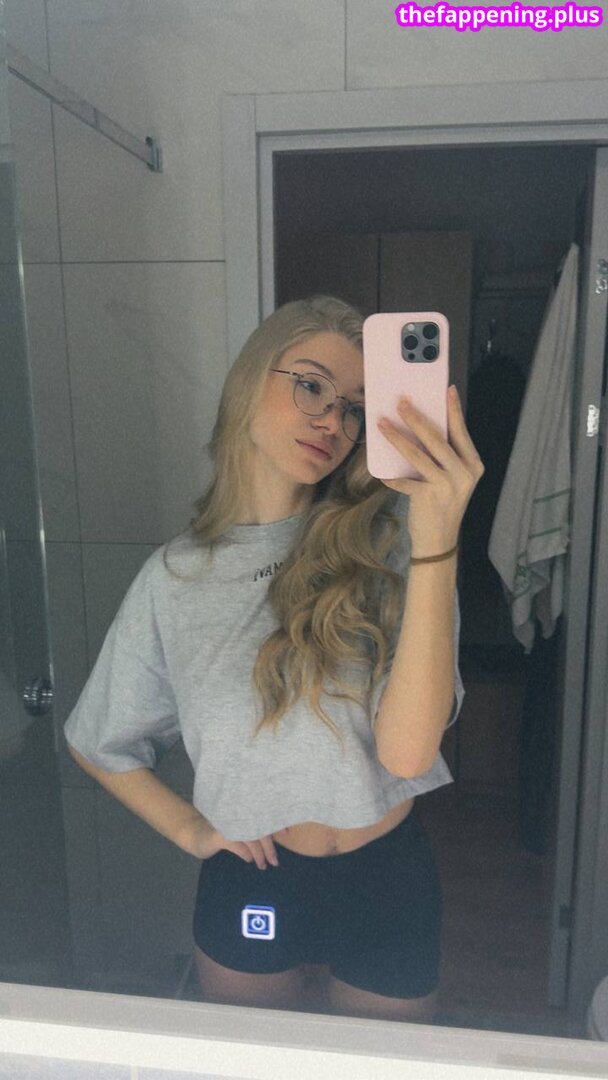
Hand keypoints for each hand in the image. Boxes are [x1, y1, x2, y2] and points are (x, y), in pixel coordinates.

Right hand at [180, 817, 279, 869]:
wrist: (196, 834)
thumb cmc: (221, 831)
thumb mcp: (239, 827)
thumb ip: (253, 828)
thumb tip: (274, 836)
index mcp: (243, 810)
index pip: (263, 815)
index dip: (276, 823)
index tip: (286, 833)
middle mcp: (236, 814)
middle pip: (259, 828)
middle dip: (269, 846)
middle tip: (276, 862)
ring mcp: (227, 823)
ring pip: (250, 838)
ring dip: (258, 854)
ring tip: (263, 865)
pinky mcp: (217, 835)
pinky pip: (236, 844)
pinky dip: (244, 853)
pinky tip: (248, 859)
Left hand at [377, 386, 483, 557]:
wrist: (440, 540)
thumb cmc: (444, 504)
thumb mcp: (453, 479)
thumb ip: (444, 456)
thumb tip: (422, 427)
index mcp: (473, 465)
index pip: (462, 432)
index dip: (454, 410)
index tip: (447, 389)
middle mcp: (463, 474)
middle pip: (437, 439)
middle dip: (416, 418)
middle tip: (401, 402)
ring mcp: (447, 486)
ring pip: (417, 455)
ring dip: (397, 438)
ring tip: (382, 424)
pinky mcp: (428, 497)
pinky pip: (404, 480)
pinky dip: (392, 476)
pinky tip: (382, 472)